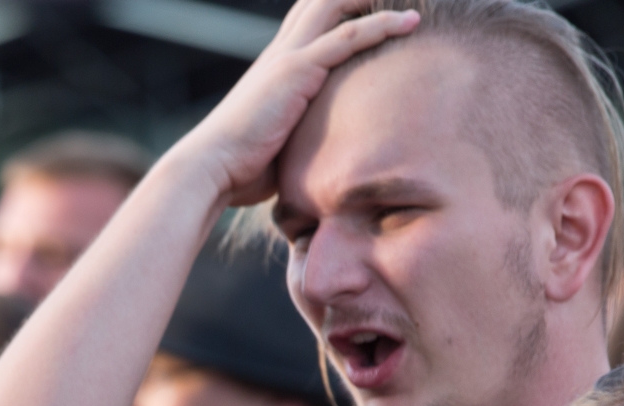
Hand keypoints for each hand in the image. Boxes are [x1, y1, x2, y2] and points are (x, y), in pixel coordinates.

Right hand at [172, 0, 420, 205]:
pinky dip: (382, 24)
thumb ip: (302, 139)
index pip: (311, 19)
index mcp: (276, 65)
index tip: (378, 7)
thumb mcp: (279, 145)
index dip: (343, 6)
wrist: (210, 168)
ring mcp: (289, 57)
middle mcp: (282, 52)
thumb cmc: (239, 170)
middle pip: (323, 1)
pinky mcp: (296, 70)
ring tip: (413, 3)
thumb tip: (323, 165)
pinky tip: (412, 21)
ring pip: (336, 4)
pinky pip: (348, 37)